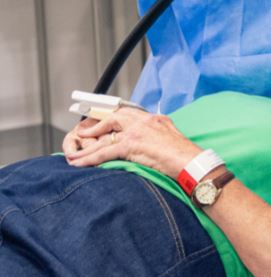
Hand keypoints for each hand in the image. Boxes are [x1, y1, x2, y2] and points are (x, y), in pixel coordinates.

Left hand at [66, 108, 201, 178]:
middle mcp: (144, 121)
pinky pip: (104, 152)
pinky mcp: (131, 145)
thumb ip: (158, 134)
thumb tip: (148, 142)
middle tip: (80, 134)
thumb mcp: (172, 137)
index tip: (98, 121)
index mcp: (154, 118)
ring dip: (86, 148)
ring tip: (73, 155)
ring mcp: (137, 132)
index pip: (126, 113)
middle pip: (112, 119)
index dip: (109, 117)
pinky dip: (89, 159)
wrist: (192, 162)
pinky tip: (79, 163)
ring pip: (104, 138)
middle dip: (94, 127)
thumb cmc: (186, 155)